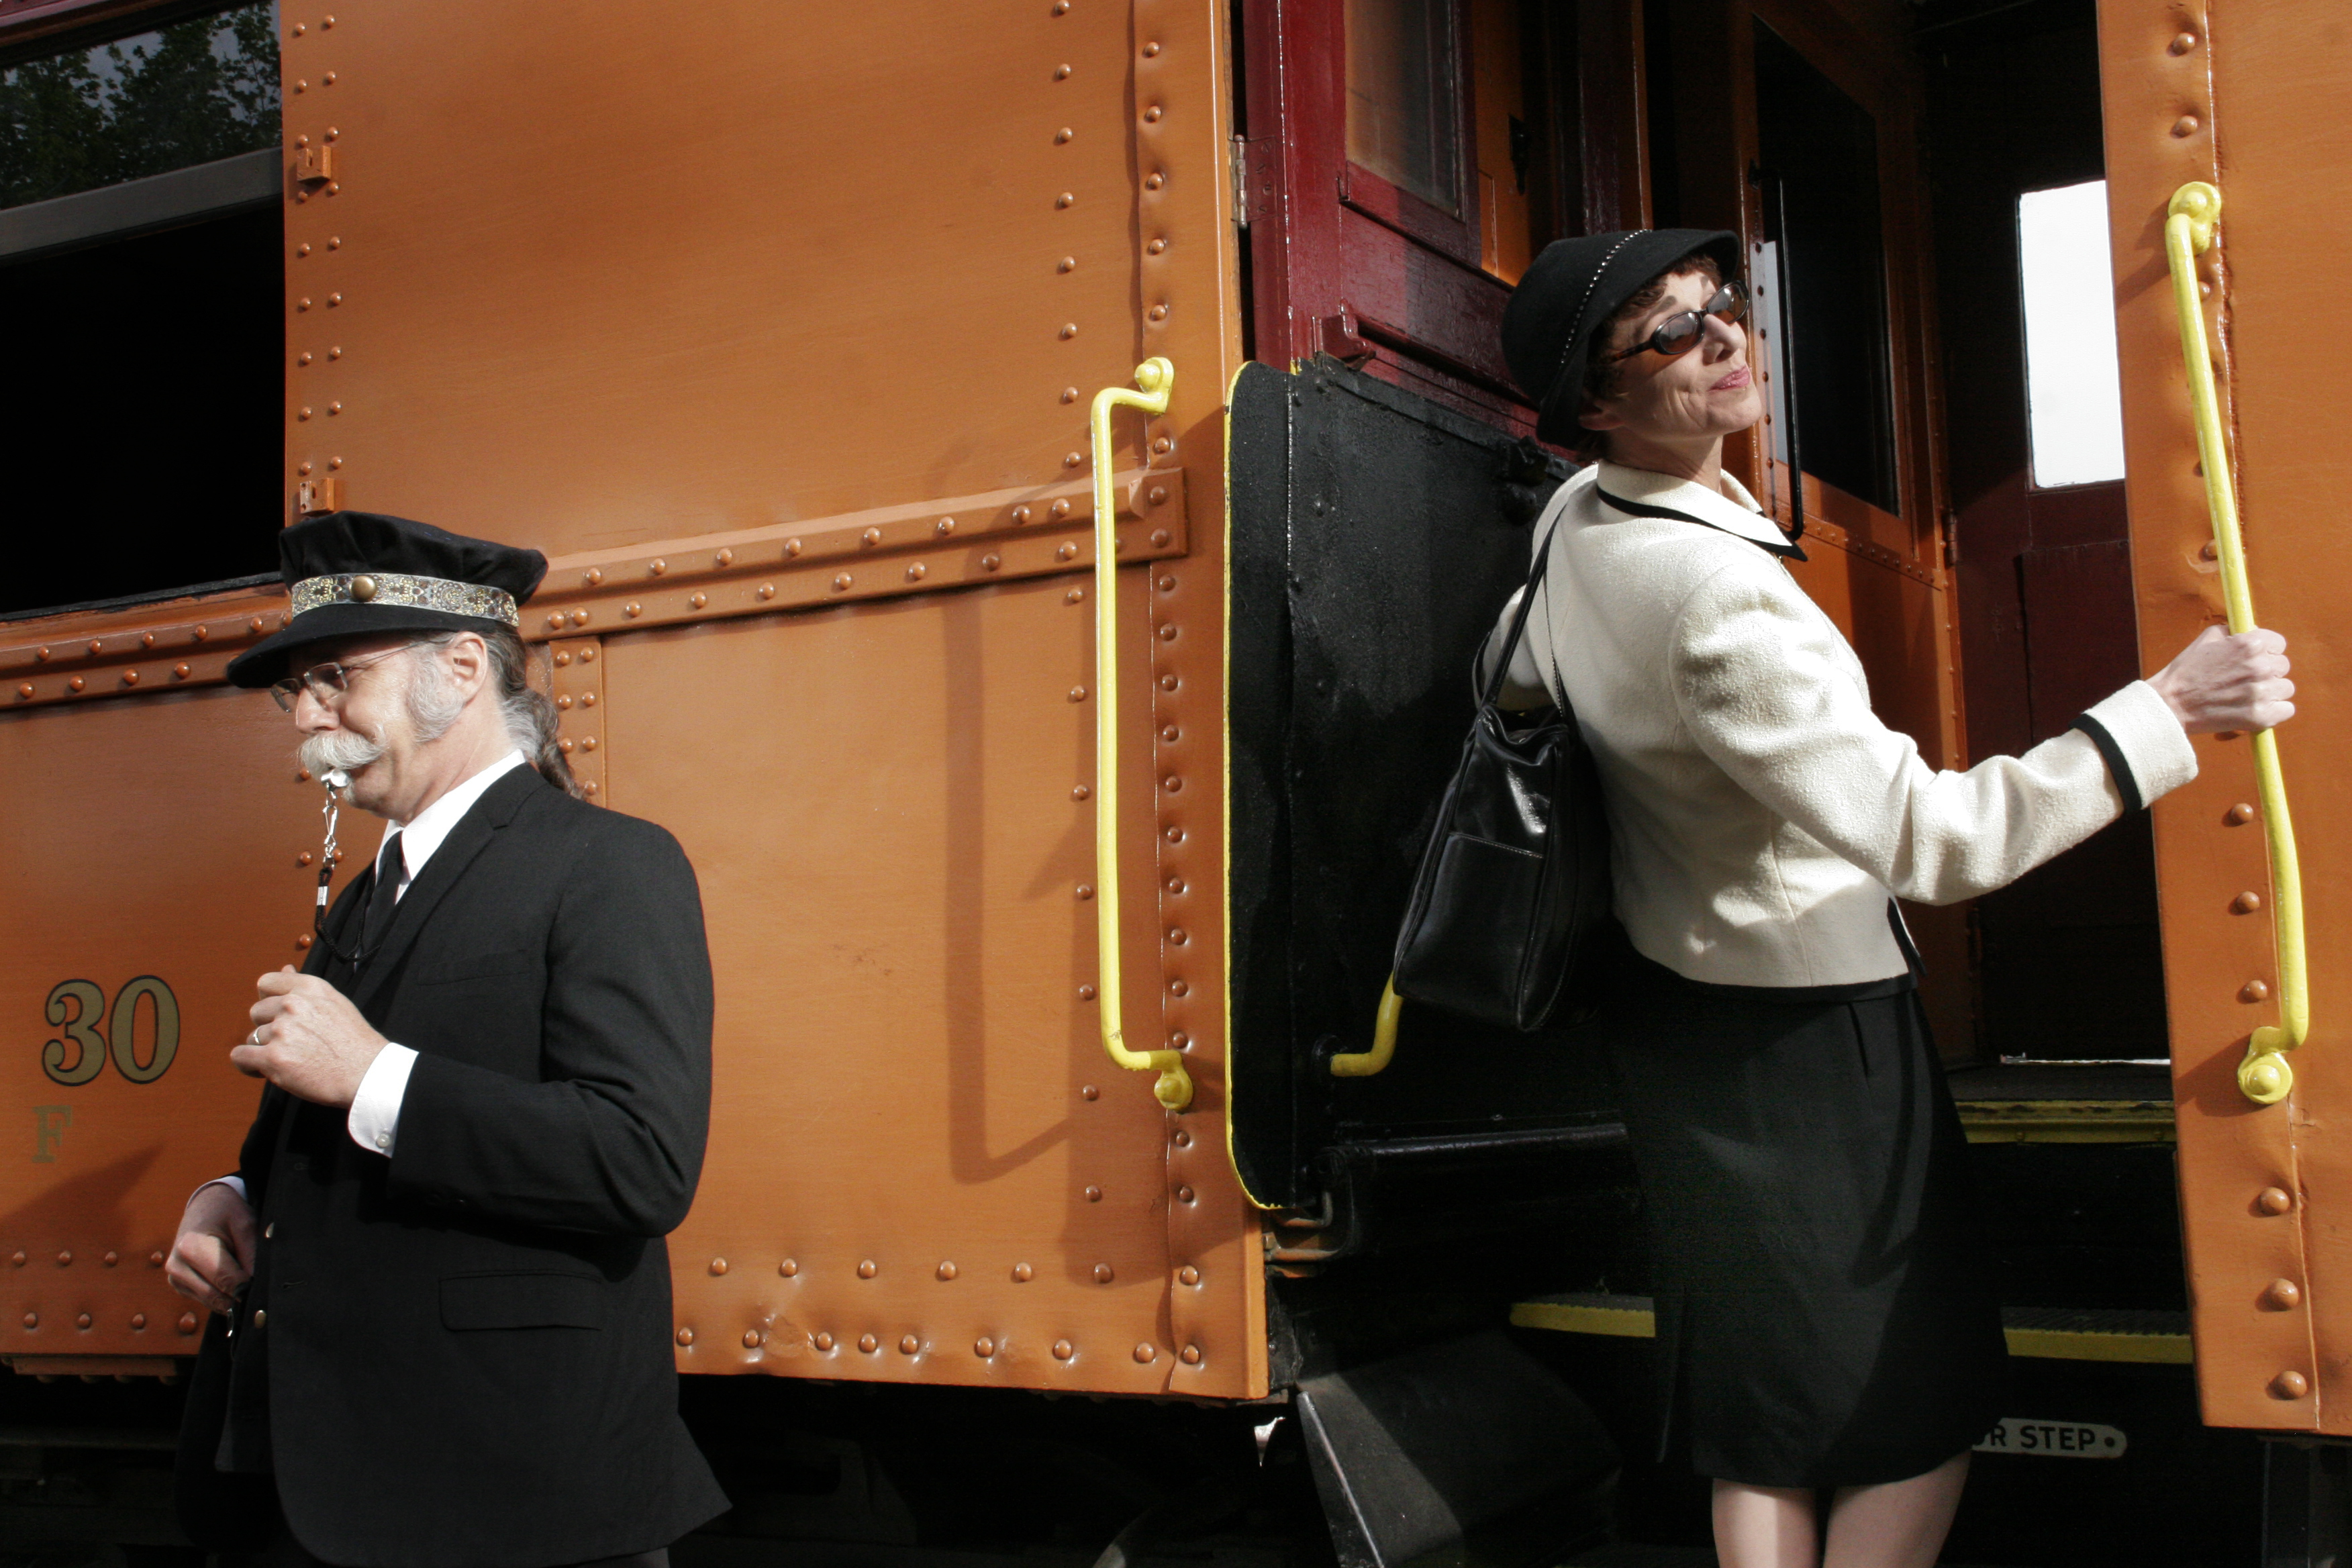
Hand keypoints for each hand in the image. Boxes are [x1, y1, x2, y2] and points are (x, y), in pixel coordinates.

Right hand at [168, 1182, 256, 1315]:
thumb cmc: (227, 1212)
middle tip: (260, 1289)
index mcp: (192, 1247)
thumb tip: (256, 1285)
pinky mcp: (179, 1285)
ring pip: (212, 1301)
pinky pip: (206, 1300)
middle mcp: (177, 1265)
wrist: (204, 1206)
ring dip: (231, 1296)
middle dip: (240, 1295)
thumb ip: (251, 1254)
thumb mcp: (245, 1224)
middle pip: (216, 1295)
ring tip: (245, 1278)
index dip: (247, 1287)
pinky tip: (231, 1279)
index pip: (224, 1279)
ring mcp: (175, 1278)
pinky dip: (222, 1295)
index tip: (264, 1288)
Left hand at [230, 966, 386, 1108]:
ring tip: (291, 1059)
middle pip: (256, 1011)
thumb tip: (285, 967)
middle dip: (268, 1027)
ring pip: (253, 1037)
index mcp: (309, 988)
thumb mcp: (335, 1002)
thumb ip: (305, 988)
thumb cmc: (354, 1042)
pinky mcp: (273, 1058)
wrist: (367, 1074)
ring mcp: (281, 1031)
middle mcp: (293, 1005)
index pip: (267, 982)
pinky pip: (240, 1056)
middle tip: (291, 1042)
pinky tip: (265, 1070)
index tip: (278, 1014)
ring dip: (266, 1049)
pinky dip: (248, 1065)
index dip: (268, 999)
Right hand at [2148, 625, 2295, 733]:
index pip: (2278, 644)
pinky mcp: (2261, 715)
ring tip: (2248, 696)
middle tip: (2245, 681)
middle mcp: (2259, 666)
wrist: (2170, 704)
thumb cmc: (2185, 671)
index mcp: (2249, 644)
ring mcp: (2261, 692)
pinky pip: (2286, 709)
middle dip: (2268, 672)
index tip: (2255, 660)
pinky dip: (2274, 711)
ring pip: (2285, 688)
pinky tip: (2255, 709)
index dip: (2267, 652)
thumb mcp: (2206, 639)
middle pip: (2283, 666)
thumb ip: (2234, 632)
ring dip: (2271, 692)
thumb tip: (2254, 632)